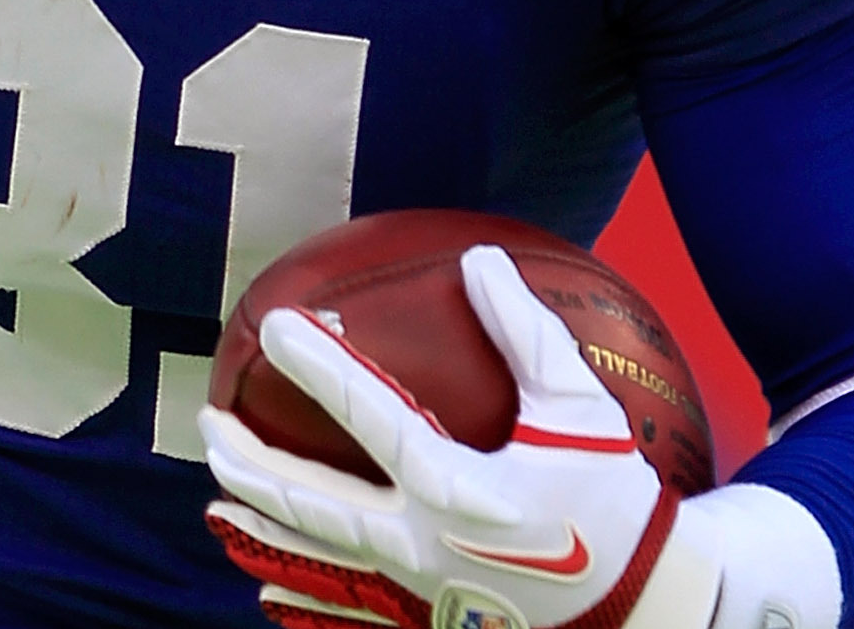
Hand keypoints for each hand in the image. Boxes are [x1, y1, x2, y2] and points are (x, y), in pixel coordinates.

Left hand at [199, 244, 717, 628]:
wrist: (645, 604)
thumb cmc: (613, 498)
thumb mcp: (579, 410)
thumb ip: (528, 334)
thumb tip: (480, 260)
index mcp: (458, 488)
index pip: (371, 418)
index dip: (322, 366)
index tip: (278, 324)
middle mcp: (424, 544)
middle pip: (316, 505)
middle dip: (255, 462)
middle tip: (209, 424)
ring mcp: (420, 588)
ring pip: (320, 557)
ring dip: (262, 523)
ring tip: (215, 495)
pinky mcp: (428, 616)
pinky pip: (348, 608)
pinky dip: (301, 595)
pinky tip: (263, 583)